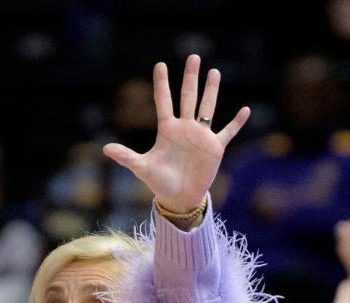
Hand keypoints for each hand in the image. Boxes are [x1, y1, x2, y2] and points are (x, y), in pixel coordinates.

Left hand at [103, 54, 250, 213]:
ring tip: (214, 71)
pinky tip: (245, 110)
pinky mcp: (214, 147)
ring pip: (208, 107)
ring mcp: (201, 136)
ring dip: (211, 90)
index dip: (162, 83)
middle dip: (191, 77)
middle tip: (193, 57)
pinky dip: (236, 122)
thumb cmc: (159, 182)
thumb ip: (126, 156)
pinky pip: (227, 132)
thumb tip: (105, 148)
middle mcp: (185, 128)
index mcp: (167, 129)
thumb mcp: (142, 167)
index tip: (160, 65)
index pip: (164, 101)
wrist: (179, 198)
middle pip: (188, 97)